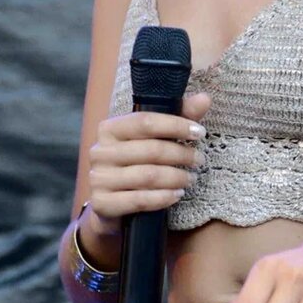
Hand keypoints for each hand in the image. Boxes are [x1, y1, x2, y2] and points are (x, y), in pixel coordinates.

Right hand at [87, 91, 211, 223]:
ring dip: (176, 177)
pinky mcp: (102, 203)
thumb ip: (179, 116)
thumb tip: (204, 98)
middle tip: (200, 160)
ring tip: (191, 178)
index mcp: (110, 129)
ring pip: (148, 176)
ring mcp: (99, 178)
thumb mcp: (155, 138)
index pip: (145, 121)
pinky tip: (177, 195)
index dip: (175, 125)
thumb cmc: (137, 163)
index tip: (199, 132)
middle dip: (181, 155)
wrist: (110, 202)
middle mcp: (100, 151)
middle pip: (151, 149)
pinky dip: (163, 197)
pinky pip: (139, 199)